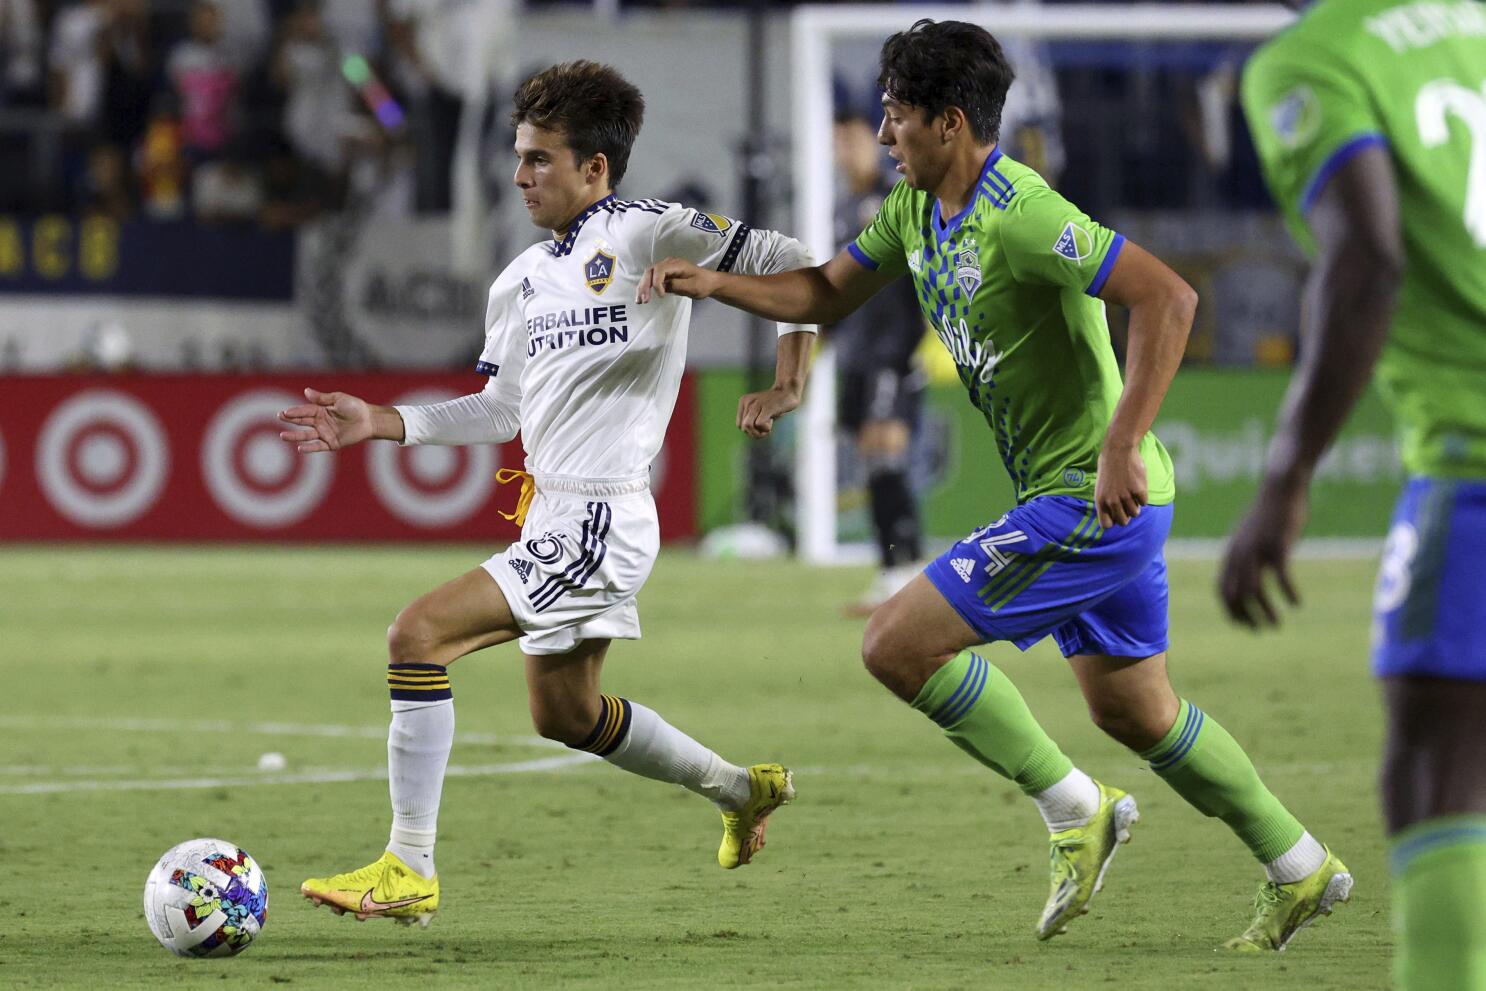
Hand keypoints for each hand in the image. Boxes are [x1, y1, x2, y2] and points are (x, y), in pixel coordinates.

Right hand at [277, 387, 373, 452]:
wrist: (369, 420)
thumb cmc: (355, 407)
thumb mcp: (338, 399)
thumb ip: (322, 398)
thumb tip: (305, 391)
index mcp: (321, 410)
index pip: (305, 411)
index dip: (295, 411)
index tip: (284, 412)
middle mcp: (320, 422)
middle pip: (302, 422)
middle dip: (291, 420)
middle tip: (279, 418)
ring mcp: (325, 433)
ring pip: (306, 435)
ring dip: (294, 436)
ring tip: (282, 436)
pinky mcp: (331, 443)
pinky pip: (318, 446)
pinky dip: (309, 448)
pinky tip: (300, 448)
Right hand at [636, 257, 719, 303]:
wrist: (709, 283)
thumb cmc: (702, 284)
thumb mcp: (692, 286)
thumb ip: (677, 285)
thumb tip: (663, 286)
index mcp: (676, 264)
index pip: (660, 270)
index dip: (657, 282)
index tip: (661, 295)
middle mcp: (668, 263)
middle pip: (651, 271)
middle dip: (645, 285)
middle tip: (643, 300)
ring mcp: (665, 268)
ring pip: (649, 275)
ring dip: (643, 287)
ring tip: (639, 301)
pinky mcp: (664, 275)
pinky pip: (652, 279)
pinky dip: (646, 288)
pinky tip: (642, 297)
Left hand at [736, 384, 801, 437]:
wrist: (789, 390)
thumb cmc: (776, 404)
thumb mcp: (760, 411)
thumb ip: (752, 419)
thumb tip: (750, 434)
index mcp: (744, 402)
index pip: (740, 425)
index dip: (750, 431)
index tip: (761, 426)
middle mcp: (747, 402)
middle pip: (743, 427)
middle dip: (755, 433)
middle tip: (766, 428)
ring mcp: (757, 404)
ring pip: (748, 426)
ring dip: (759, 432)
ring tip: (769, 426)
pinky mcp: (767, 407)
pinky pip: (759, 424)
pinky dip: (766, 428)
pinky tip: (772, 421)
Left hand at [1093, 443, 1147, 527]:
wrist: (1118, 450)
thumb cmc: (1109, 467)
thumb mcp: (1101, 487)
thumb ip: (1107, 502)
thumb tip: (1115, 518)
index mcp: (1100, 501)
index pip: (1106, 525)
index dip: (1113, 521)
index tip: (1116, 514)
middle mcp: (1112, 501)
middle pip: (1123, 522)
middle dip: (1126, 514)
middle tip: (1126, 503)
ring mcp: (1126, 496)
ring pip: (1135, 513)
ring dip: (1135, 505)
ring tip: (1131, 492)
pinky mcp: (1139, 490)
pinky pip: (1144, 502)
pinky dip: (1142, 496)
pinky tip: (1137, 485)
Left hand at [1218, 482, 1306, 628]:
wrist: (1280, 488)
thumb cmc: (1268, 513)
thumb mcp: (1250, 535)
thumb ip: (1246, 554)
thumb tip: (1247, 574)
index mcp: (1231, 553)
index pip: (1223, 590)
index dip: (1230, 610)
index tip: (1242, 625)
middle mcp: (1240, 555)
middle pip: (1236, 595)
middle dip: (1246, 617)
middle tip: (1260, 630)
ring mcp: (1257, 551)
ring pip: (1255, 591)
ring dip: (1266, 612)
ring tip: (1276, 625)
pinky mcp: (1278, 546)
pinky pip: (1281, 578)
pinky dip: (1288, 594)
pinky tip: (1297, 603)